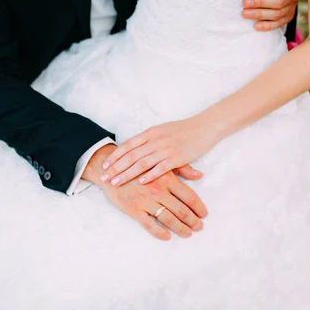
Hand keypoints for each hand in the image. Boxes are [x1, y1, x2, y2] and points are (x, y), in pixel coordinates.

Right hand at [82, 144, 208, 240]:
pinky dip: (159, 233)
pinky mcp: (133, 209)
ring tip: (188, 234)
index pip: (189, 196)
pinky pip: (149, 225)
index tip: (204, 214)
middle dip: (193, 221)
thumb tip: (200, 175)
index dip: (199, 207)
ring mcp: (145, 201)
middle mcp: (158, 190)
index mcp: (166, 178)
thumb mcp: (161, 163)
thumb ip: (182, 169)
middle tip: (199, 227)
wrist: (111, 170)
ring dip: (180, 229)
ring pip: (168, 219)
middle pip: (182, 210)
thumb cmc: (138, 167)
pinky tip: (167, 237)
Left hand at [100, 117, 219, 187]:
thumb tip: (136, 148)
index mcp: (150, 133)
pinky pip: (160, 168)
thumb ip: (150, 140)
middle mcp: (155, 140)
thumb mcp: (164, 131)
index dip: (115, 156)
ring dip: (127, 173)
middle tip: (104, 177)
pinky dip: (149, 175)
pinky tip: (140, 182)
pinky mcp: (177, 157)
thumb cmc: (185, 130)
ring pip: (141, 163)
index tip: (105, 165)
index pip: (128, 145)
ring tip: (116, 182)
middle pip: (131, 156)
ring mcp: (166, 149)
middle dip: (115, 168)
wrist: (205, 126)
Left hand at [242, 0, 300, 31]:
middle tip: (245, 3)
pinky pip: (278, 24)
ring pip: (277, 14)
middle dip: (261, 3)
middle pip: (280, 2)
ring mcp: (292, 7)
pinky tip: (256, 26)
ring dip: (260, 14)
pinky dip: (267, 26)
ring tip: (245, 13)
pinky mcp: (287, 17)